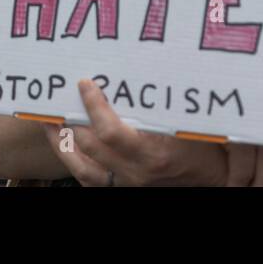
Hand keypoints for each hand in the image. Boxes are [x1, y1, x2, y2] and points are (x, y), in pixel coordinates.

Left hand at [41, 80, 227, 185]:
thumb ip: (158, 105)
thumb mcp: (186, 121)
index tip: (84, 84)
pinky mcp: (123, 190)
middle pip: (88, 147)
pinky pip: (89, 179)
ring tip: (46, 122)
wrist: (215, 179)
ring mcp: (127, 184)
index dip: (93, 107)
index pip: (110, 131)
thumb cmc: (206, 146)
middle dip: (66, 122)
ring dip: (60, 143)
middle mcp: (135, 172)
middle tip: (52, 99)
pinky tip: (65, 144)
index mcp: (151, 152)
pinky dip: (74, 160)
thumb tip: (134, 73)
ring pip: (81, 167)